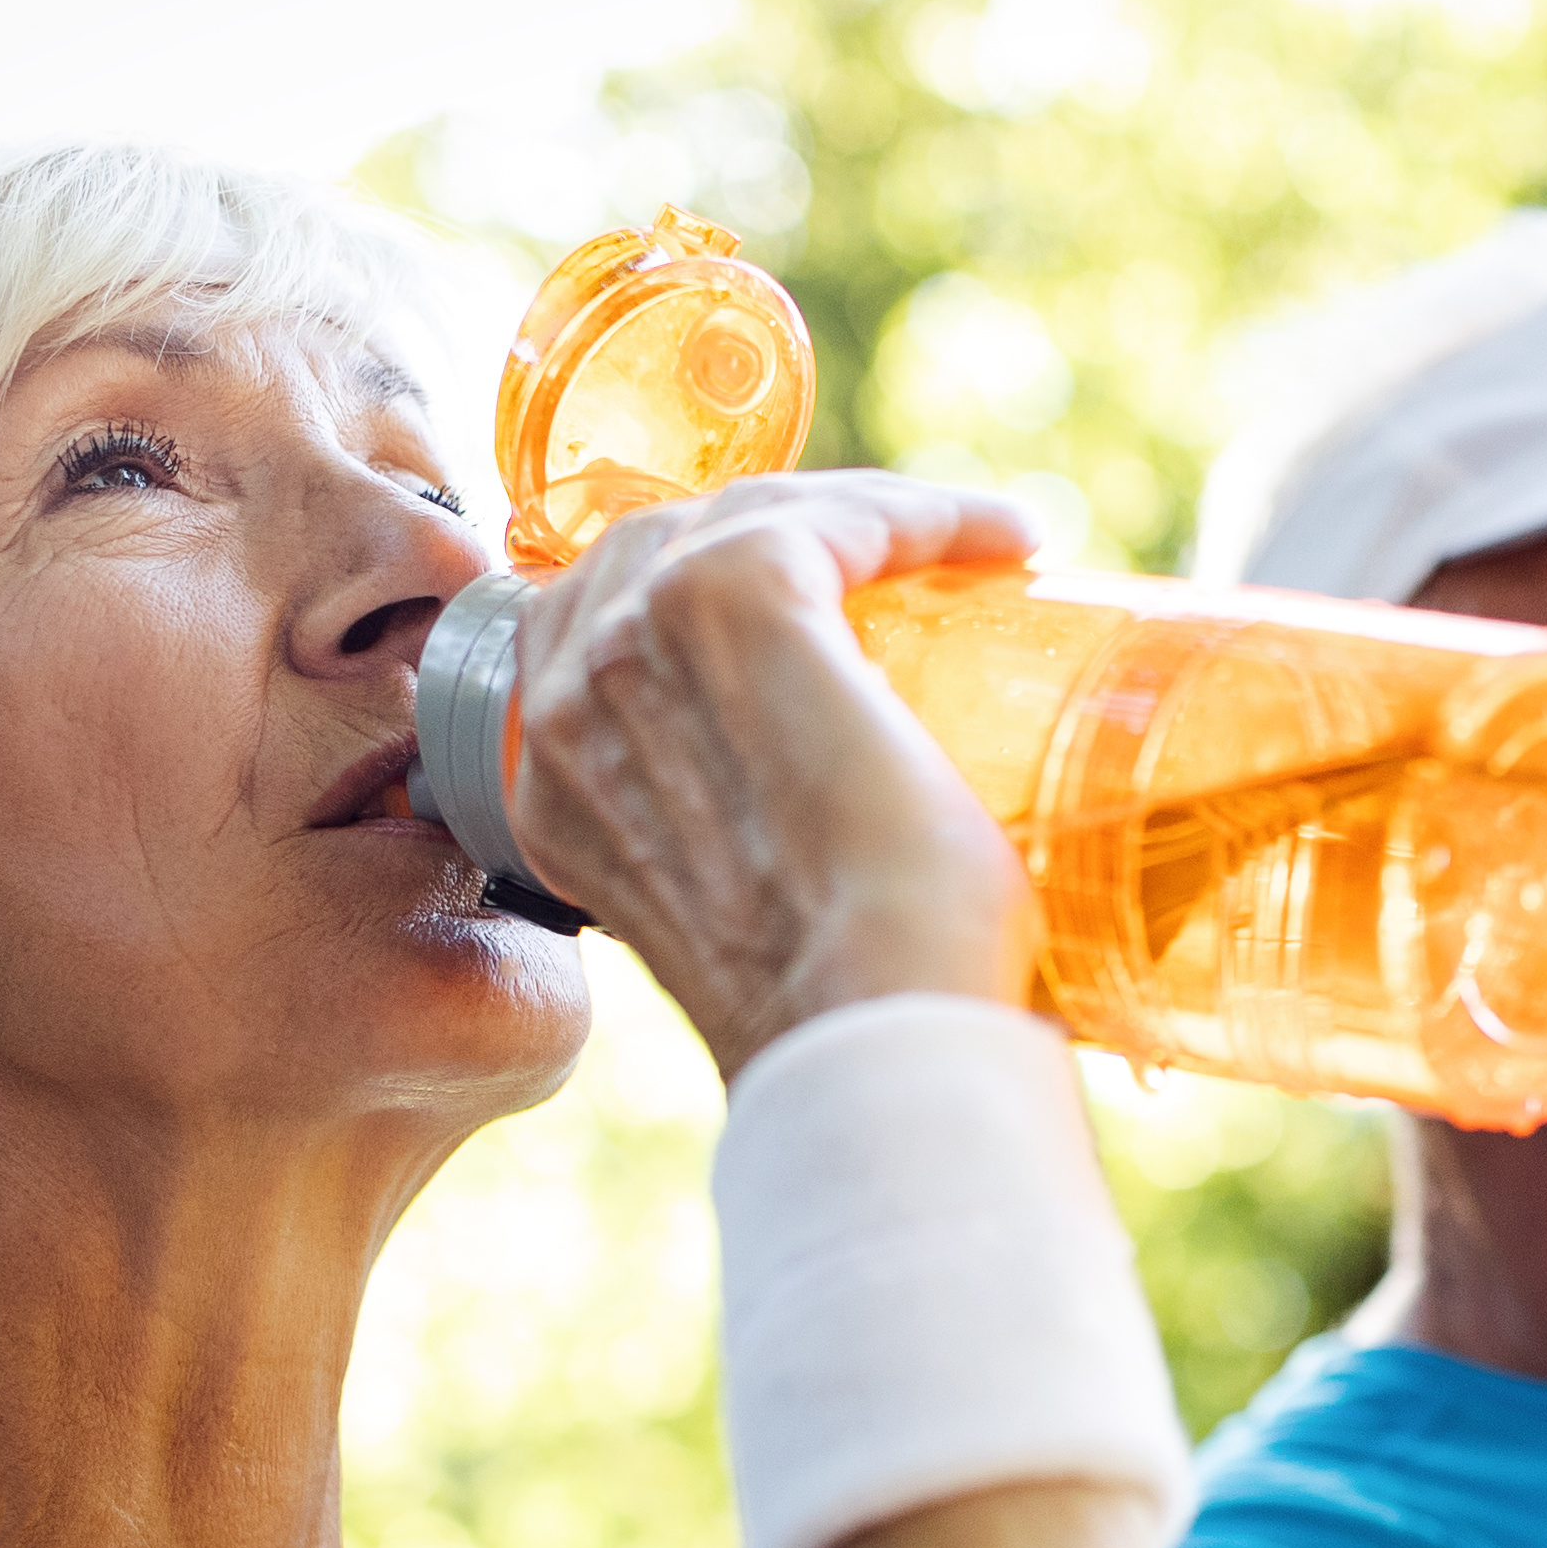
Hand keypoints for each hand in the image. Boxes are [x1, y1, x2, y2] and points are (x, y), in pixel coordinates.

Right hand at [499, 472, 1041, 1077]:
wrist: (864, 1033)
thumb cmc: (845, 1016)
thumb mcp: (740, 925)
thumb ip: (741, 869)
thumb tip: (855, 849)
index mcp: (544, 786)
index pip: (604, 624)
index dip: (708, 587)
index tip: (829, 602)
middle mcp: (561, 706)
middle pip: (661, 547)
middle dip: (782, 533)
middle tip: (903, 567)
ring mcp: (634, 645)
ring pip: (746, 517)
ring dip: (863, 515)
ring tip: (964, 546)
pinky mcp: (736, 601)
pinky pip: (835, 517)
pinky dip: (930, 515)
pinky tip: (1002, 537)